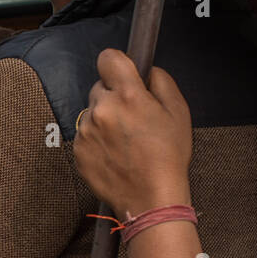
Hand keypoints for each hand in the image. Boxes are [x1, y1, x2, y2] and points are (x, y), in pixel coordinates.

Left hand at [73, 49, 192, 216]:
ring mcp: (86, 131)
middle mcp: (102, 110)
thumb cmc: (167, 158)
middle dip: (114, 97)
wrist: (151, 199)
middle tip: (133, 118)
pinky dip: (96, 141)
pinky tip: (115, 154)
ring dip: (104, 120)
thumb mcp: (178, 111)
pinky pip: (85, 135)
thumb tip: (147, 70)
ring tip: (125, 142)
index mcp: (128, 95)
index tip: (123, 74)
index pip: (108, 58)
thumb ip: (161, 81)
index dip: (117, 64)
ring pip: (92, 112)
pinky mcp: (78, 151)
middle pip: (100, 87)